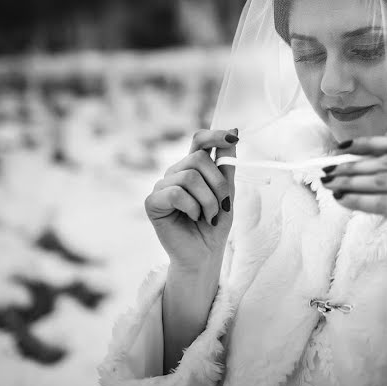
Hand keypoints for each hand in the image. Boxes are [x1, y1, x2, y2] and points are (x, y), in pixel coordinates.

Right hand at [145, 128, 237, 275]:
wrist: (205, 254)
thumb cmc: (214, 224)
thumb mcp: (227, 191)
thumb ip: (226, 164)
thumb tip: (233, 131)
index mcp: (192, 168)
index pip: (199, 140)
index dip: (215, 135)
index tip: (234, 138)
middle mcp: (175, 173)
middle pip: (198, 158)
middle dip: (218, 184)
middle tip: (222, 206)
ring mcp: (162, 186)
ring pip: (189, 177)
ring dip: (208, 201)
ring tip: (208, 216)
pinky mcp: (152, 202)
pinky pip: (175, 193)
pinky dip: (192, 207)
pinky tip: (192, 218)